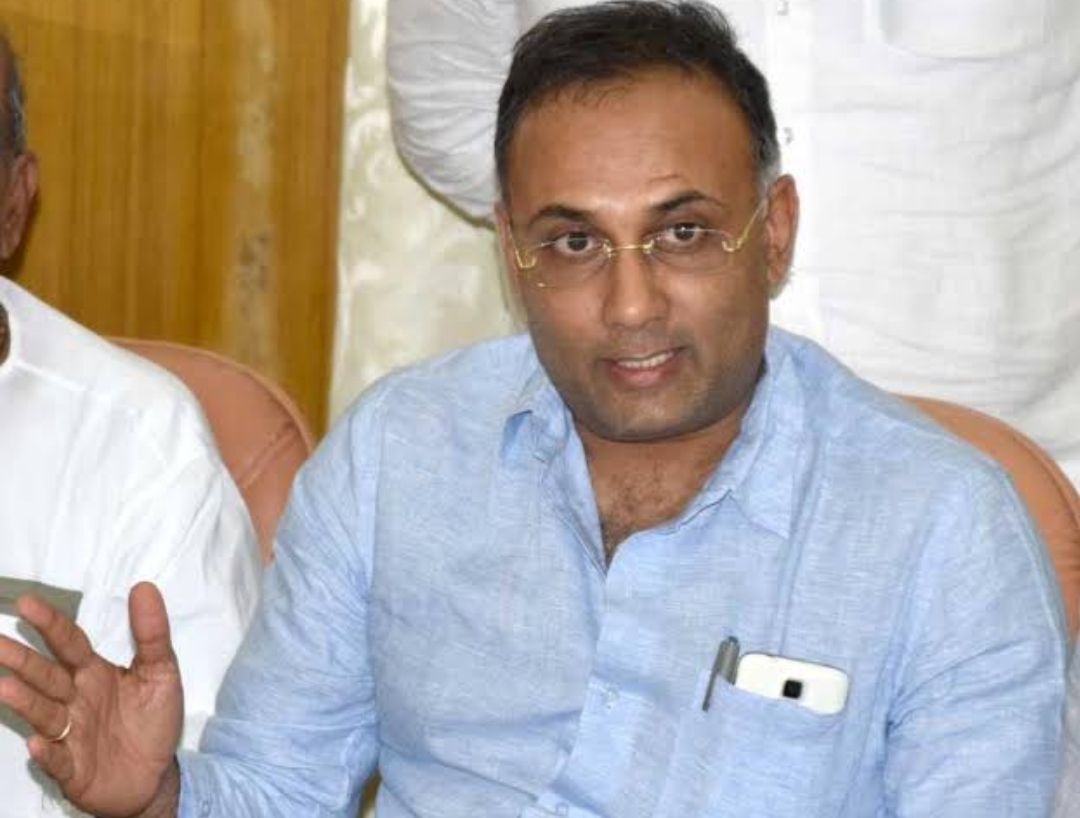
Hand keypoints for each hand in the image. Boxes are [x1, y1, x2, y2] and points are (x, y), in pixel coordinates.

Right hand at [0, 582, 182, 816]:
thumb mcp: (161, 672)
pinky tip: (36, 743)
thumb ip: (152, 633)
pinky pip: (58, 760)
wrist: (156, 775)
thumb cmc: (152, 720)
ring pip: (44, 714)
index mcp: (94, 673)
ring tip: (4, 687)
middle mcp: (75, 699)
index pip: (69, 643)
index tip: (27, 602)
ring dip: (26, 702)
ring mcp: (71, 734)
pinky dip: (47, 753)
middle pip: (46, 676)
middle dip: (23, 661)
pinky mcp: (73, 768)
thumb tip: (144, 587)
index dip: (50, 624)